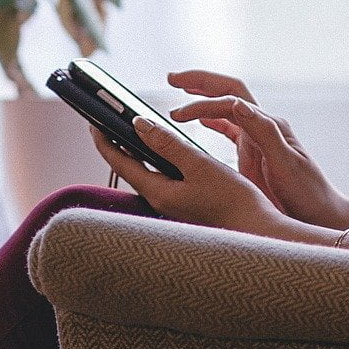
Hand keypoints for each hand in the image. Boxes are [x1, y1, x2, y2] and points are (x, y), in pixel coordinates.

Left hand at [89, 121, 289, 238]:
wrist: (256, 229)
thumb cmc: (232, 200)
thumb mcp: (199, 165)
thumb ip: (168, 144)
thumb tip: (139, 125)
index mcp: (158, 192)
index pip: (120, 163)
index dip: (104, 140)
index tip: (93, 120)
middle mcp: (159, 200)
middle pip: (128, 168)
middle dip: (116, 144)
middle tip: (107, 120)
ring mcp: (171, 202)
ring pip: (145, 171)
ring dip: (135, 150)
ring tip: (130, 129)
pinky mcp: (183, 201)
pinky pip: (161, 176)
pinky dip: (155, 158)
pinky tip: (163, 148)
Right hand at [167, 71, 348, 229]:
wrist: (322, 214)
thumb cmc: (307, 193)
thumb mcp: (285, 163)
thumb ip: (263, 131)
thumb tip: (236, 104)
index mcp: (268, 126)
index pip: (229, 102)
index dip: (201, 104)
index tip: (177, 115)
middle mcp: (262, 127)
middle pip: (228, 91)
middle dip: (200, 82)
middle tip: (172, 78)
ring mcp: (258, 139)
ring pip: (227, 107)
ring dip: (203, 97)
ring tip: (178, 92)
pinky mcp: (255, 154)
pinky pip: (230, 129)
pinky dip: (212, 121)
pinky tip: (199, 122)